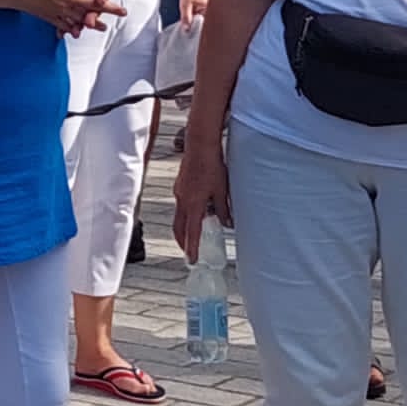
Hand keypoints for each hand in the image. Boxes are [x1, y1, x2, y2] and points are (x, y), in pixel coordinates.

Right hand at [6, 0, 124, 34]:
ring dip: (96, 22)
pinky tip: (78, 31)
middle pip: (97, 4)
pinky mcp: (52, 17)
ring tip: (104, 27)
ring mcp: (62, 10)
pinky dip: (74, 28)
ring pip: (84, 18)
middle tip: (123, 12)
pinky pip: (67, 25)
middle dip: (112, 8)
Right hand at [172, 138, 232, 258]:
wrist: (200, 145)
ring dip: (186, 227)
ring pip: (179, 215)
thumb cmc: (211, 166)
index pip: (191, 232)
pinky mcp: (180, 185)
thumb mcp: (222, 190)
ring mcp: (179, 192)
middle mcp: (182, 200)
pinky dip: (188, 212)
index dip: (192, 248)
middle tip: (189, 251)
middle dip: (183, 241)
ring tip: (196, 232)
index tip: (192, 260)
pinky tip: (199, 209)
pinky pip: (182, 204)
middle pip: (179, 227)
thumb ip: (223, 209)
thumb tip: (227, 223)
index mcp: (193, 204)